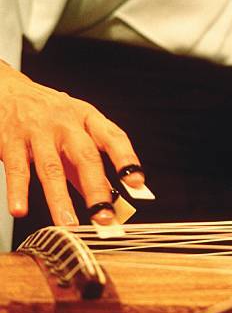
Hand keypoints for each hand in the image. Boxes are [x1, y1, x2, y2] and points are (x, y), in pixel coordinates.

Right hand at [0, 64, 143, 225]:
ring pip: (51, 168)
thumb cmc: (48, 113)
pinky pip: (17, 168)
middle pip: (85, 157)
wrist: (6, 89)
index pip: (114, 138)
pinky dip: (18, 191)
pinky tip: (20, 209)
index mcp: (88, 118)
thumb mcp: (75, 130)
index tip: (138, 184)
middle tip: (104, 217)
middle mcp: (66, 123)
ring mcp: (37, 131)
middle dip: (96, 189)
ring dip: (60, 198)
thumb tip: (112, 197)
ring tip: (68, 223)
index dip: (127, 160)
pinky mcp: (10, 140)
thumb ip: (90, 164)